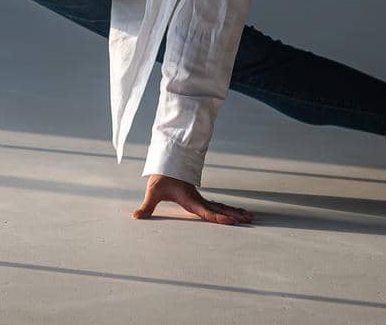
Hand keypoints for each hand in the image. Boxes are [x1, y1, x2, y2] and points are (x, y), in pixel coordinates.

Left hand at [131, 175, 253, 224]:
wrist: (164, 163)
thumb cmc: (160, 178)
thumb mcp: (153, 192)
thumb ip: (146, 207)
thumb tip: (135, 217)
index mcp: (190, 200)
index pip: (207, 212)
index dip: (219, 217)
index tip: (232, 221)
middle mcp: (198, 200)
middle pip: (220, 209)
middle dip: (235, 215)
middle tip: (250, 220)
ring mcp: (200, 199)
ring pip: (222, 206)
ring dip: (235, 212)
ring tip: (250, 217)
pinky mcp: (198, 198)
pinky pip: (217, 205)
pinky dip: (228, 209)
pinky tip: (236, 213)